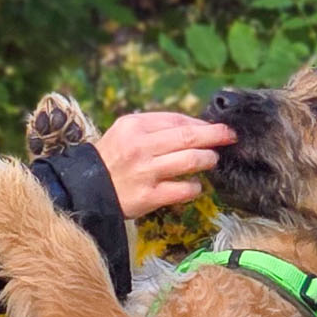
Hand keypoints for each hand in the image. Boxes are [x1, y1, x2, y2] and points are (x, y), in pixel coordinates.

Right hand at [93, 111, 236, 218]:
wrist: (85, 190)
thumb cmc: (111, 159)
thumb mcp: (125, 132)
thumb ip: (156, 126)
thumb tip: (195, 126)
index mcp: (134, 126)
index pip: (177, 119)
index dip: (201, 124)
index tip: (216, 127)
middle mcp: (140, 147)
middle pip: (189, 137)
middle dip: (216, 135)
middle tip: (231, 136)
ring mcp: (145, 172)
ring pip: (191, 161)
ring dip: (208, 159)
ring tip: (211, 160)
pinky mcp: (148, 197)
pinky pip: (183, 190)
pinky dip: (194, 187)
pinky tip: (194, 186)